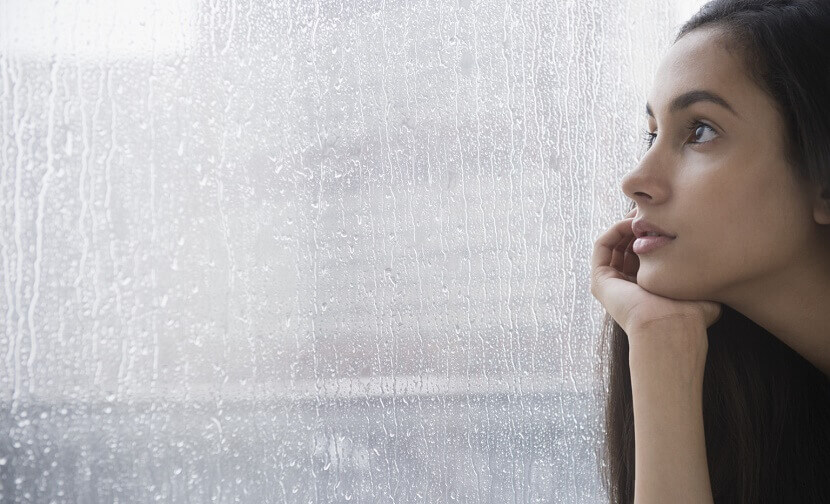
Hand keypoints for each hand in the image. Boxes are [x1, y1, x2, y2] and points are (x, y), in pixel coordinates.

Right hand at [590, 207, 722, 335]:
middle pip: (628, 247)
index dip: (655, 234)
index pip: (646, 255)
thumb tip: (716, 268)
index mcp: (648, 290)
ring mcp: (611, 285)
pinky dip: (614, 230)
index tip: (667, 218)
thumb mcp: (699, 290)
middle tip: (651, 210)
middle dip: (639, 226)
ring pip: (614, 245)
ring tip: (641, 213)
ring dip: (626, 225)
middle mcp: (627, 287)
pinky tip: (630, 222)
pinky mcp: (600, 281)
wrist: (669, 328)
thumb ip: (701, 277)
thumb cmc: (689, 315)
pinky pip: (602, 247)